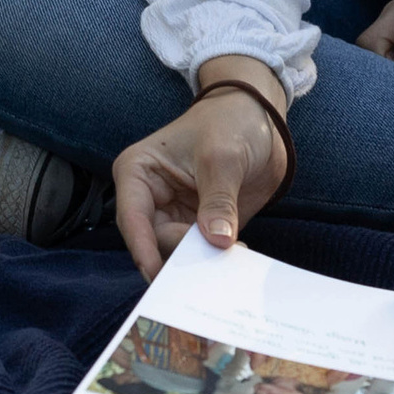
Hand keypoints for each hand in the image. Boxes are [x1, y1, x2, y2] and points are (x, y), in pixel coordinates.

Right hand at [113, 67, 291, 276]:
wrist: (260, 119)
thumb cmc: (230, 122)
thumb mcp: (223, 157)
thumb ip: (218, 201)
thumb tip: (218, 241)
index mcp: (138, 173)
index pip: (132, 218)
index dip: (143, 249)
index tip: (158, 275)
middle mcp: (151, 199)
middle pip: (155, 242)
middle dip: (181, 257)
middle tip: (211, 267)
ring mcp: (176, 215)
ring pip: (177, 253)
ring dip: (201, 263)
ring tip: (228, 263)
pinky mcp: (202, 227)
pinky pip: (203, 254)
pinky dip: (216, 262)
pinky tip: (236, 262)